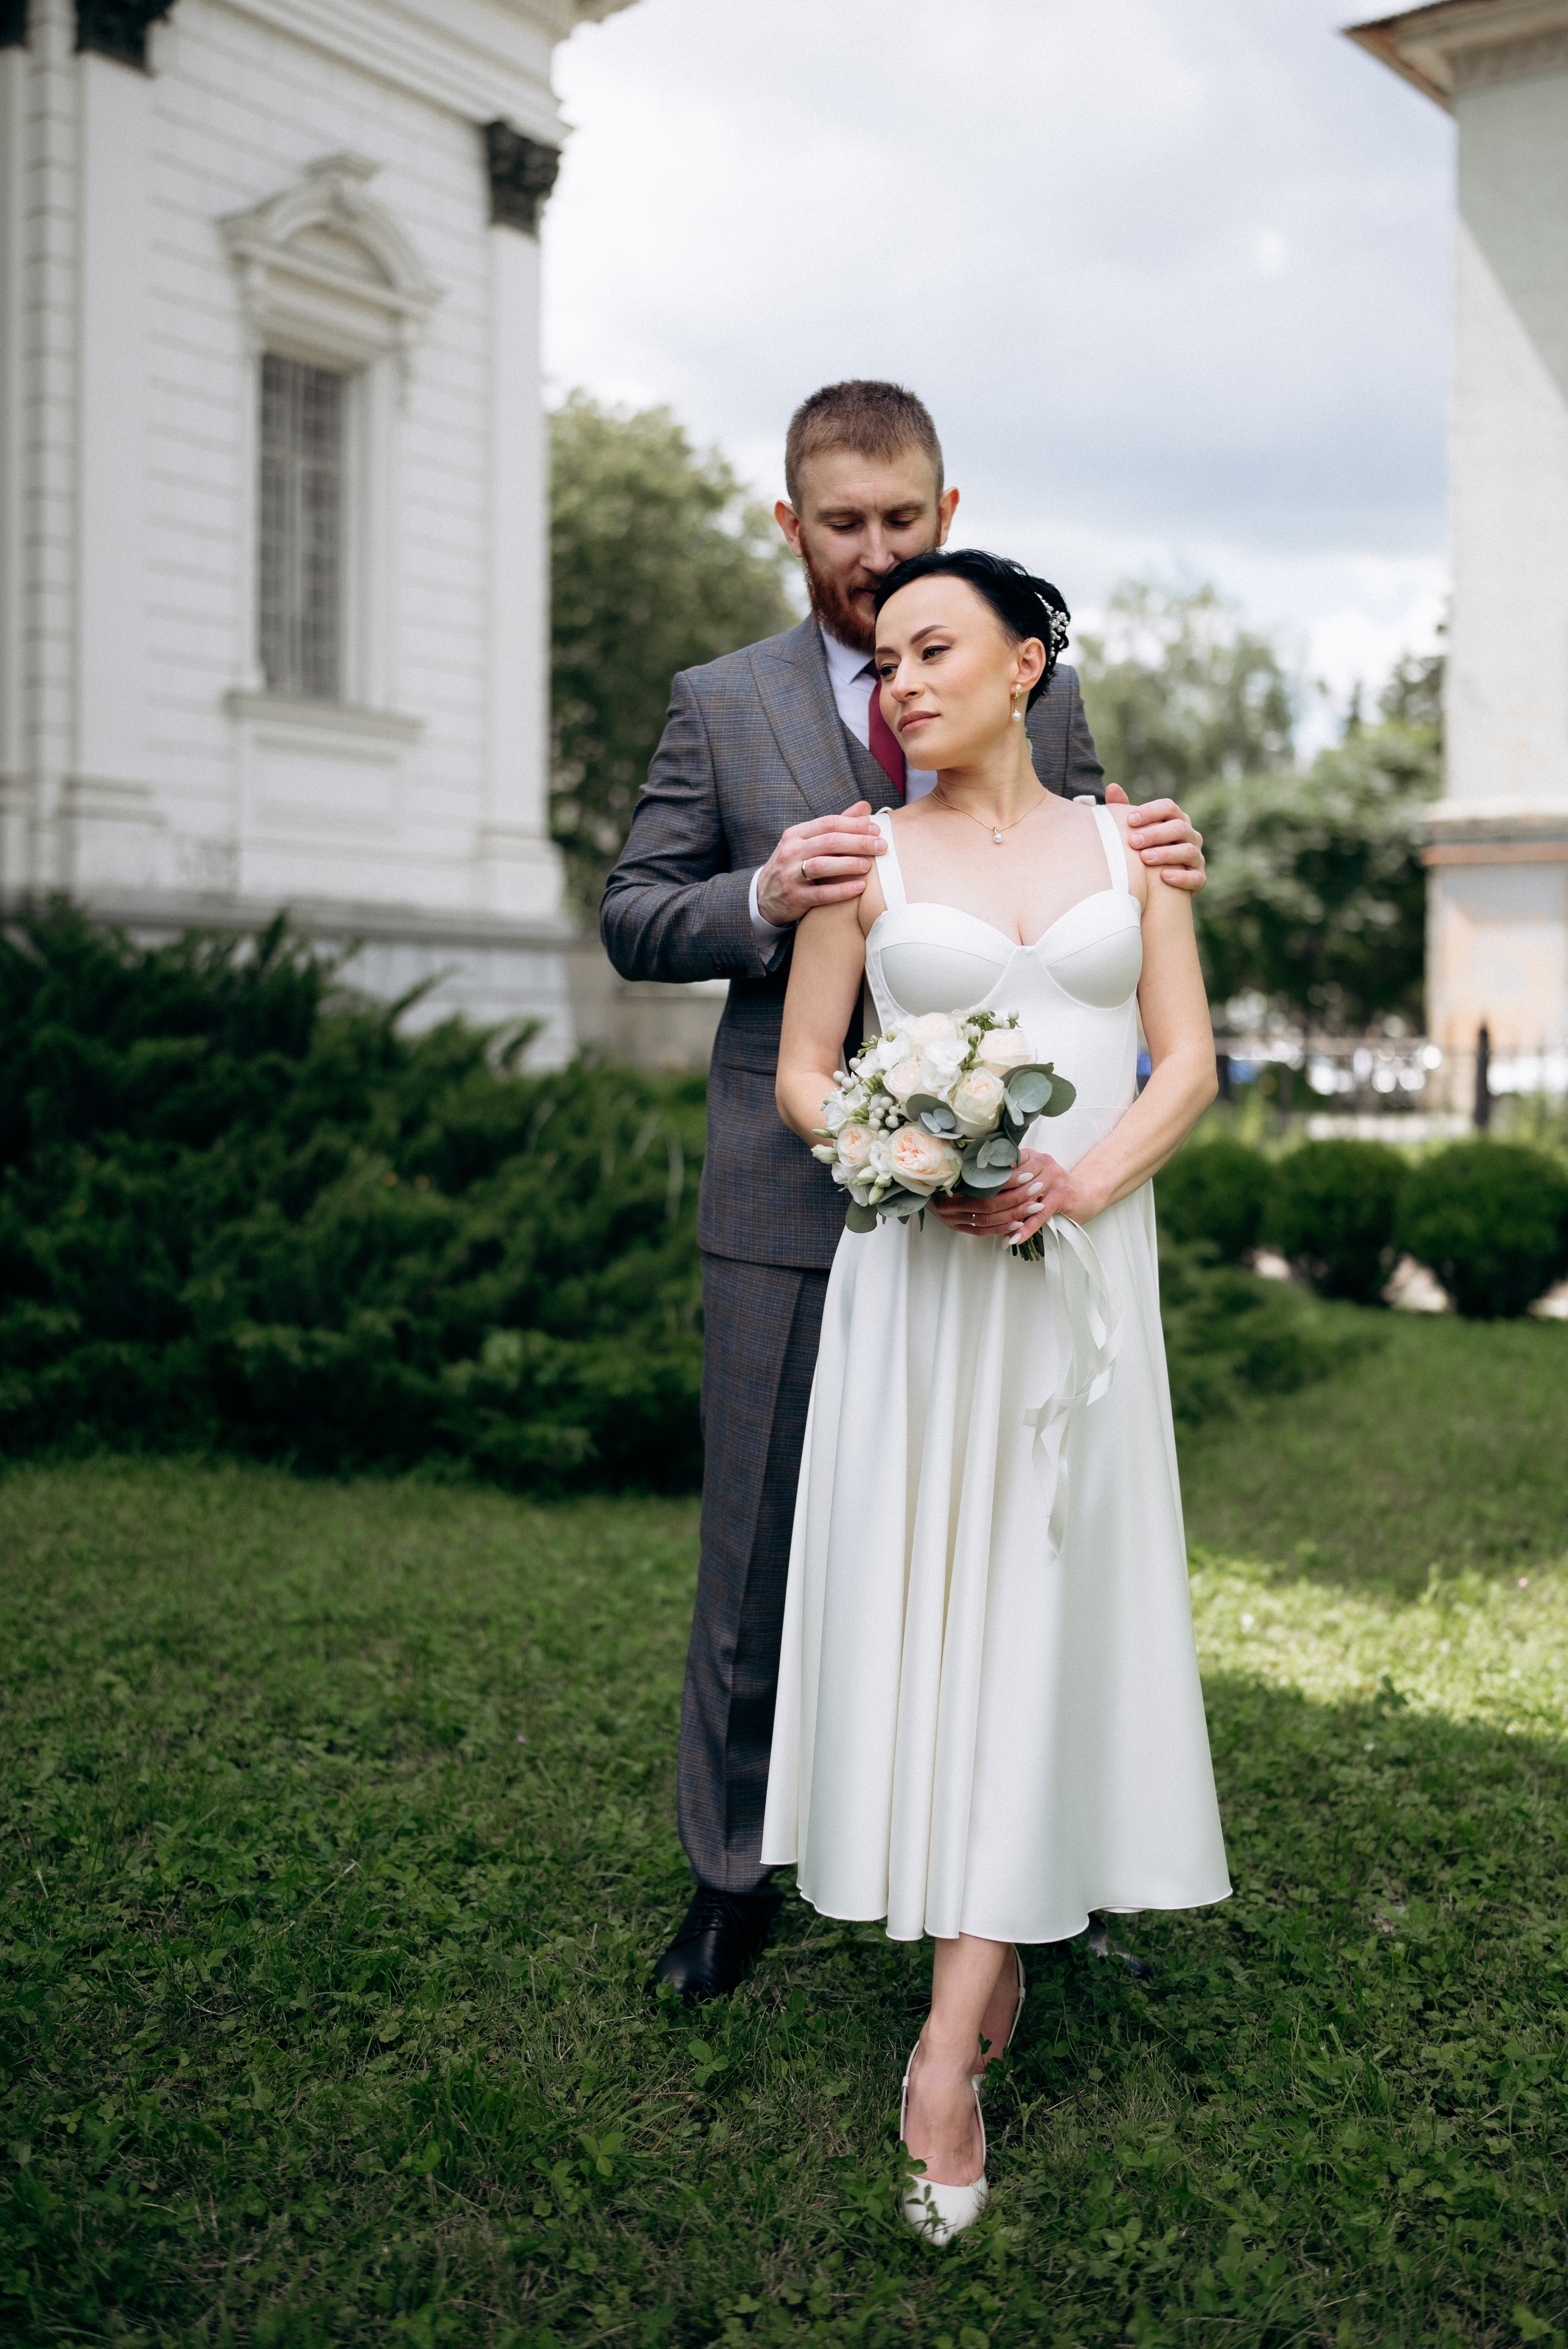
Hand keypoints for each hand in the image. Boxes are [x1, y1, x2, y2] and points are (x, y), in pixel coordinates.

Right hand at [756, 800, 885, 927]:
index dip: (855, 824)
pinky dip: (842, 890)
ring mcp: (790, 875)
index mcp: (796, 834)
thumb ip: (837, 825)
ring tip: (869, 865)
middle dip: (859, 842)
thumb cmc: (795, 865)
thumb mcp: (808, 842)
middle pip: (829, 841)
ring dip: (849, 864)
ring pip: (822, 865)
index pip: (829, 823)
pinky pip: (821, 894)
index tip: (876, 829)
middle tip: (881, 846)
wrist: (765, 896)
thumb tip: (865, 806)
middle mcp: (791, 851)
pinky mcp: (795, 897)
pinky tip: (860, 888)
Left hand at [930, 1150, 1094, 1250]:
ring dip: (1006, 1216)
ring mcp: (1052, 1178)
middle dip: (991, 1199)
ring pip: (1023, 1197)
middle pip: (1010, 1182)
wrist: (1087, 1194)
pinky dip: (1025, 1229)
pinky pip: (1039, 1214)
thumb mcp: (1031, 1177)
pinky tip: (1012, 1239)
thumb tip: (975, 1189)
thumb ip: (1010, 1179)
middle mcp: (1041, 1162)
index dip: (984, 1179)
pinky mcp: (1061, 1196)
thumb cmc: (1053, 1188)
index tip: (963, 1190)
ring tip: (988, 1229)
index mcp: (1030, 1155)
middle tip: (970, 1213)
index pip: (1002, 1165)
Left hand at [1105, 783, 1204, 893]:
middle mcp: (1190, 836)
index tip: (1130, 820)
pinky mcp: (1199, 878)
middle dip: (1155, 834)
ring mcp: (1197, 857)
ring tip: (1144, 858)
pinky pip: (1195, 877)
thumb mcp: (1134, 830)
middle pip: (1179, 828)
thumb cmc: (1142, 850)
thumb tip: (1112, 787)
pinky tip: (1163, 877)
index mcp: (1176, 820)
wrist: (1157, 885)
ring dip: (1165, 854)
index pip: (1169, 808)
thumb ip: (1123, 810)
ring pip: (1187, 851)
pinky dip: (1180, 877)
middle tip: (1133, 841)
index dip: (1151, 811)